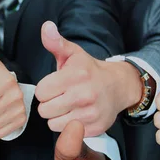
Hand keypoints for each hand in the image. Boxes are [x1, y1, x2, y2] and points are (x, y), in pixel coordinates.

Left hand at [35, 21, 140, 135]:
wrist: (118, 86)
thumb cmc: (89, 70)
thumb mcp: (73, 53)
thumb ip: (56, 43)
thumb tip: (46, 27)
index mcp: (76, 75)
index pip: (41, 92)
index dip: (45, 89)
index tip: (54, 86)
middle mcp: (84, 95)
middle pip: (45, 110)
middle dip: (49, 104)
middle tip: (61, 96)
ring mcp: (90, 114)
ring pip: (53, 124)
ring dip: (57, 116)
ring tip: (67, 106)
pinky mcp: (95, 128)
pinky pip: (67, 132)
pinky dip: (68, 125)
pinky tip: (76, 114)